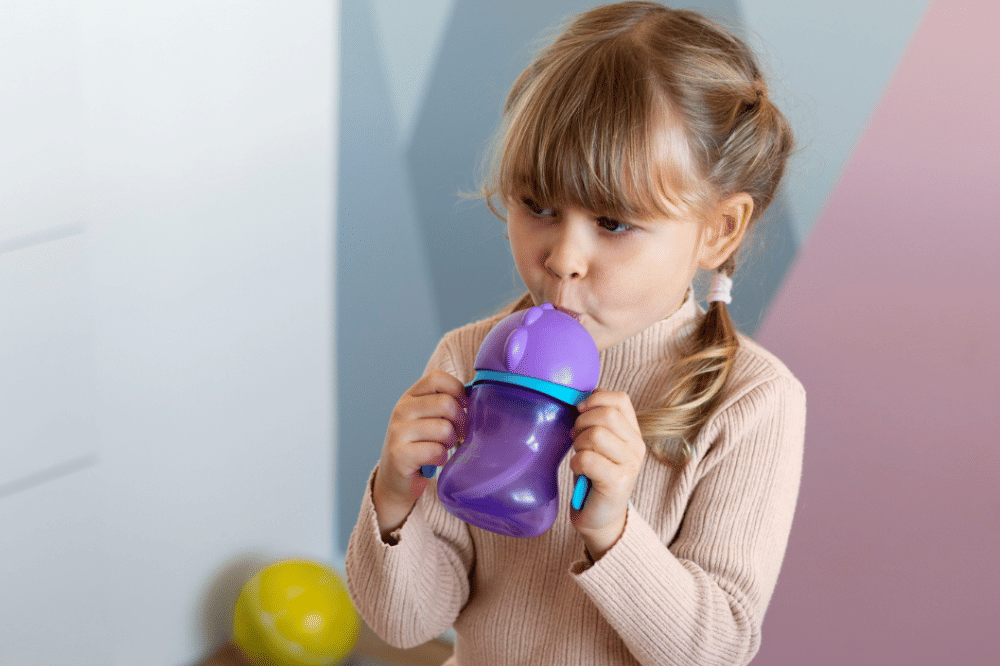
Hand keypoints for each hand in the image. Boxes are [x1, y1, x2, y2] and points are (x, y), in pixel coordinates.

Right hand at [372, 370, 466, 536]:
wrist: (395, 477)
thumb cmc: (421, 444)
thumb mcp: (428, 417)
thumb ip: (446, 403)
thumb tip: (476, 394)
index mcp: (410, 396)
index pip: (437, 378)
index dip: (458, 390)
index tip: (464, 406)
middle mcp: (401, 410)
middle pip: (446, 404)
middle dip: (460, 422)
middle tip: (457, 434)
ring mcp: (398, 432)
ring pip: (444, 429)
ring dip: (450, 442)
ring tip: (441, 447)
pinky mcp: (400, 455)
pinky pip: (436, 451)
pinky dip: (441, 458)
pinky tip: (434, 460)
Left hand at [569, 388, 645, 559]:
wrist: (601, 517)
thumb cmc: (595, 476)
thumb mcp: (599, 443)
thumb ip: (597, 421)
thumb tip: (580, 399)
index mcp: (633, 432)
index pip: (620, 399)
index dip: (595, 399)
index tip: (580, 412)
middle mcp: (637, 446)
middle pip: (606, 415)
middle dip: (581, 423)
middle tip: (576, 438)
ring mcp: (630, 465)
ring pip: (596, 434)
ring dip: (578, 444)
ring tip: (579, 455)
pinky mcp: (617, 483)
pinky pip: (587, 459)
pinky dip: (576, 463)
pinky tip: (579, 471)